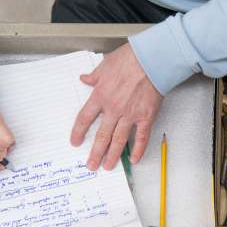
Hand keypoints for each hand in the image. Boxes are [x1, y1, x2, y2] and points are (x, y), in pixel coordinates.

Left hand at [70, 42, 162, 170]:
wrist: (151, 60)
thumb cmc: (130, 59)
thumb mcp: (105, 65)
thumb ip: (94, 76)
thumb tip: (85, 79)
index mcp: (100, 96)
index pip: (84, 119)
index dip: (78, 133)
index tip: (76, 142)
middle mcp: (113, 109)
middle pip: (101, 136)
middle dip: (95, 153)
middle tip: (91, 165)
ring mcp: (130, 115)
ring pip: (119, 140)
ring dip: (112, 155)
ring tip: (108, 166)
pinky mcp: (146, 117)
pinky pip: (141, 138)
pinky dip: (138, 150)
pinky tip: (135, 159)